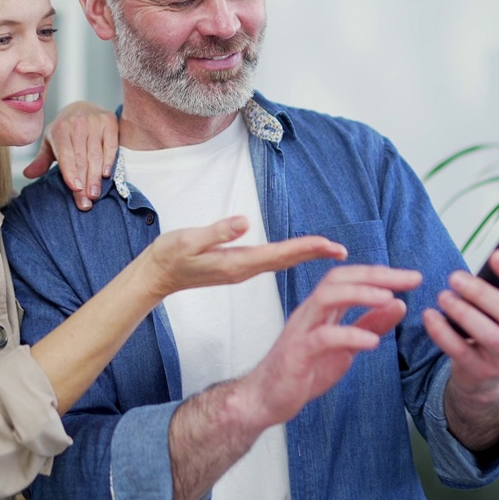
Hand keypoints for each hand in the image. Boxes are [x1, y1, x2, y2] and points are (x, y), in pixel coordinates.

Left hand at [23, 101, 117, 210]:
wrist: (83, 106)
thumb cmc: (65, 130)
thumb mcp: (50, 141)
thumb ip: (42, 159)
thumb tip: (28, 174)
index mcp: (59, 129)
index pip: (65, 154)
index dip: (70, 172)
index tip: (75, 188)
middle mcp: (77, 123)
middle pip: (81, 158)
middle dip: (84, 182)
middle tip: (86, 201)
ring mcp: (94, 121)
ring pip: (96, 154)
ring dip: (96, 176)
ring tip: (94, 194)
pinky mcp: (109, 121)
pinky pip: (111, 145)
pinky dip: (109, 160)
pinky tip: (106, 175)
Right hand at [138, 216, 347, 298]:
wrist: (155, 277)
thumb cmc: (168, 257)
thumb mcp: (188, 241)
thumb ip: (216, 232)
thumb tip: (244, 222)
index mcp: (236, 263)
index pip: (278, 254)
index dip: (305, 248)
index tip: (329, 245)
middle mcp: (243, 269)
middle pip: (286, 260)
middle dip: (314, 253)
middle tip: (342, 250)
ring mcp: (239, 270)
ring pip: (279, 261)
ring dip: (304, 254)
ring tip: (327, 249)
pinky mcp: (234, 267)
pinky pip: (269, 262)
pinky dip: (288, 256)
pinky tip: (296, 253)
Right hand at [240, 265, 420, 427]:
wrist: (267, 399)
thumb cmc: (303, 370)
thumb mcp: (345, 346)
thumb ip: (368, 324)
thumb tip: (398, 304)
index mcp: (321, 308)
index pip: (349, 278)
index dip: (381, 274)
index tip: (412, 278)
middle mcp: (310, 312)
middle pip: (338, 278)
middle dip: (376, 276)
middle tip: (410, 279)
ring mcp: (301, 330)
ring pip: (326, 297)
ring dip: (360, 294)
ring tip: (389, 298)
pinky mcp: (297, 353)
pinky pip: (323, 337)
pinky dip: (349, 336)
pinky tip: (373, 343)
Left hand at [421, 239, 498, 448]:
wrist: (487, 375)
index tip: (496, 255)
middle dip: (481, 293)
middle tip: (455, 277)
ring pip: (488, 335)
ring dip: (463, 312)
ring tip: (443, 296)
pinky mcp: (479, 371)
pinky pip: (460, 351)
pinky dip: (442, 332)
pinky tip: (429, 316)